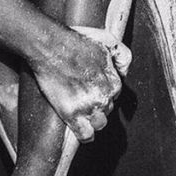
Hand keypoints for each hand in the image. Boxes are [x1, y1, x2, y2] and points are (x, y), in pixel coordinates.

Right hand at [30, 25, 131, 142]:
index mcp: (113, 79)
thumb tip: (125, 71)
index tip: (94, 88)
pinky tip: (83, 131)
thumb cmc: (76, 40)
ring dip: (94, 120)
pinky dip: (86, 136)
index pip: (115, 94)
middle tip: (84, 96)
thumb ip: (122, 55)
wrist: (51, 46)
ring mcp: (88, 106)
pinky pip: (85, 135)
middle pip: (107, 108)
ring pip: (100, 123)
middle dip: (99, 104)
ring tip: (84, 114)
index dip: (104, 91)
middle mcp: (104, 95)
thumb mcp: (108, 40)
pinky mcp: (71, 114)